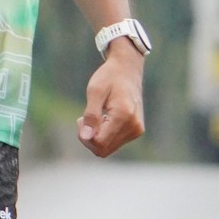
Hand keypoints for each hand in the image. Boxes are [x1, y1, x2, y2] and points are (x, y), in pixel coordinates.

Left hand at [77, 42, 145, 157]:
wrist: (128, 69)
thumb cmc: (109, 77)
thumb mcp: (95, 91)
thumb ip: (90, 115)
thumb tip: (86, 137)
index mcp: (124, 115)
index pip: (99, 143)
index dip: (85, 136)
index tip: (81, 119)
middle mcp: (134, 126)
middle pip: (103, 150)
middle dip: (89, 139)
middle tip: (84, 118)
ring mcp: (137, 130)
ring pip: (108, 149)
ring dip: (96, 137)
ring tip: (96, 116)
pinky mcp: (136, 130)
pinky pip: (114, 143)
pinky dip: (105, 135)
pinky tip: (104, 119)